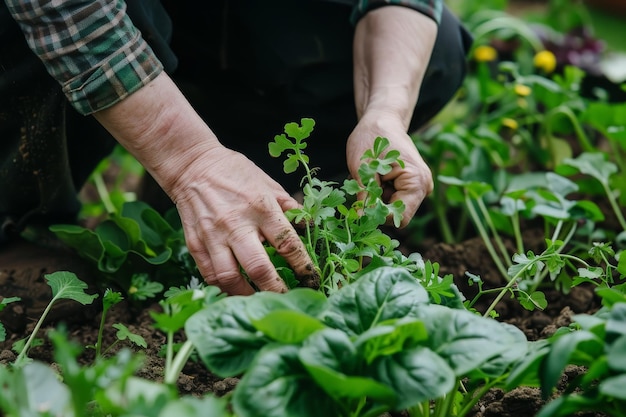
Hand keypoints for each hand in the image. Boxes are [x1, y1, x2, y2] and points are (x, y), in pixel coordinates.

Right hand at [94, 73, 315, 294]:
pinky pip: (210, 275)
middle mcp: (237, 225)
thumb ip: (288, 207)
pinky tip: (236, 290)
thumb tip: (308, 226)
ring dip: (248, 295)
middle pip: (259, 268)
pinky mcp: (195, 244)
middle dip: (276, 289)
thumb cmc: (234, 172)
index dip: (303, 265)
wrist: (192, 166)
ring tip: (259, 300)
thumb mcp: (268, 182)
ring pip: (230, 278)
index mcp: (260, 207)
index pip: (287, 244)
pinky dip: (224, 288)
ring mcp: (213, 236)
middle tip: (287, 298)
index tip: (311, 277)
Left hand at [346, 111, 432, 227]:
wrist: (382, 120)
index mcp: (417, 181)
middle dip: (378, 206)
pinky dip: (381, 194)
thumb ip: (364, 194)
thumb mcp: (362, 166)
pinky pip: (394, 200)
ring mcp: (420, 187)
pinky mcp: (412, 186)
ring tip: (371, 178)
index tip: (362, 203)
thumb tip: (361, 217)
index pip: (400, 217)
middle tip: (364, 186)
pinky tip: (377, 178)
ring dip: (378, 199)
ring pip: (393, 208)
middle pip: (397, 214)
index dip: (379, 216)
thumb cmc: (372, 137)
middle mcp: (424, 187)